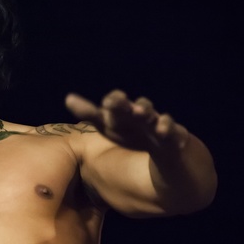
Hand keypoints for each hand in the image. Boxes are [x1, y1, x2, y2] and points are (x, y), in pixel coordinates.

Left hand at [65, 89, 188, 152]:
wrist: (165, 145)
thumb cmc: (131, 132)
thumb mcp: (108, 126)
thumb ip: (89, 112)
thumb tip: (68, 97)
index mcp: (124, 113)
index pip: (117, 103)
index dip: (114, 102)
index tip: (108, 103)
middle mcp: (143, 115)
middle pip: (137, 107)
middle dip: (130, 106)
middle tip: (121, 105)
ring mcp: (159, 124)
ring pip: (156, 117)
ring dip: (148, 114)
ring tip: (141, 114)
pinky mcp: (175, 137)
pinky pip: (175, 132)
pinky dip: (170, 131)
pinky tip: (164, 132)